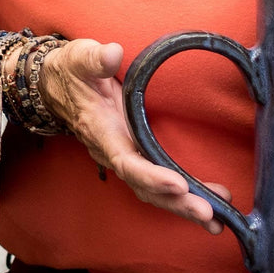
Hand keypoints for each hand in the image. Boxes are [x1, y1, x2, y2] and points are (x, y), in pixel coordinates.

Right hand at [38, 39, 228, 233]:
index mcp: (101, 131)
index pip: (126, 161)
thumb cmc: (71, 70)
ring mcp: (123, 155)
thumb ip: (95, 58)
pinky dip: (180, 197)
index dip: (151, 175)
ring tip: (216, 219)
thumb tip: (113, 54)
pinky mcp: (133, 153)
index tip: (178, 184)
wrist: (57, 84)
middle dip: (176, 203)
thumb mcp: (79, 58)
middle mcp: (112, 151)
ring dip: (183, 206)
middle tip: (209, 212)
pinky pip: (156, 182)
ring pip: (153, 191)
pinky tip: (207, 204)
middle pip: (144, 187)